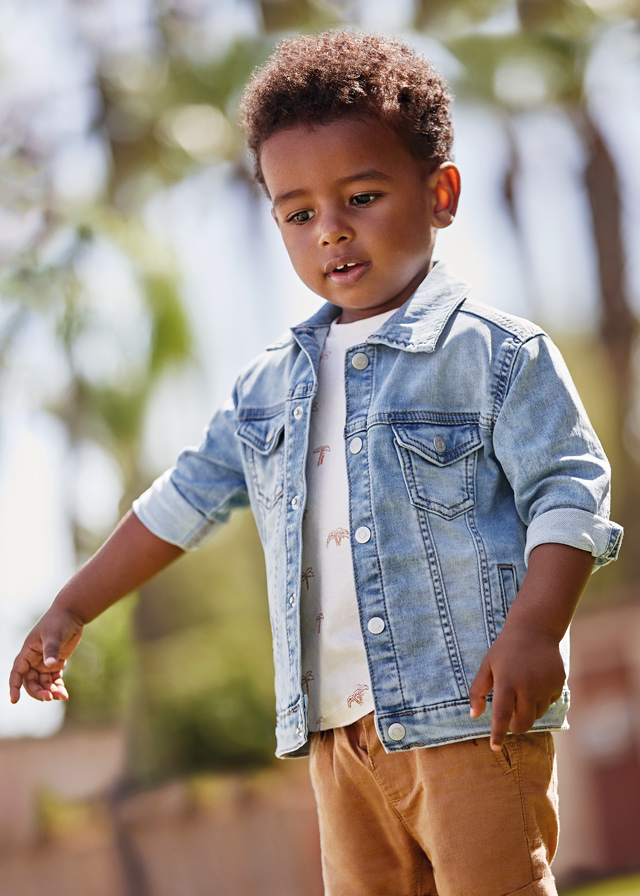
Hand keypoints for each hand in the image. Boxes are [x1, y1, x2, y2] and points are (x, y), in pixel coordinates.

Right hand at [9, 606, 83, 703]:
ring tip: (61, 696)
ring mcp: (45, 662)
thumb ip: (51, 650)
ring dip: (49, 691)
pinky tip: (64, 694)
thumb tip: (50, 665)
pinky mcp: (56, 663)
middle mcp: (34, 660)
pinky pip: (54, 680)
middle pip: (30, 681)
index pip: (17, 672)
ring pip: (43, 683)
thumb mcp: (54, 634)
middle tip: (49, 697)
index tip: (14, 700)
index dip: (14, 686)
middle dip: (38, 691)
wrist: (72, 614)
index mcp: (28, 652)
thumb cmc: (59, 621)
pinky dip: (58, 687)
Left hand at [468, 625, 565, 750]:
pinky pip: (549, 702)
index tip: (494, 748)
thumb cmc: (505, 649)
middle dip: (514, 726)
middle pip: (523, 722)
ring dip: (528, 711)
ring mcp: (546, 685)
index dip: (498, 734)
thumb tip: (473, 715)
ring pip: (536, 714)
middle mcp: (528, 685)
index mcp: (506, 681)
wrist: (535, 628)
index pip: (501, 715)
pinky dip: (541, 700)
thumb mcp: (487, 665)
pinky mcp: (559, 683)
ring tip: (522, 690)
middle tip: (508, 719)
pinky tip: (536, 681)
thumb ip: (478, 690)